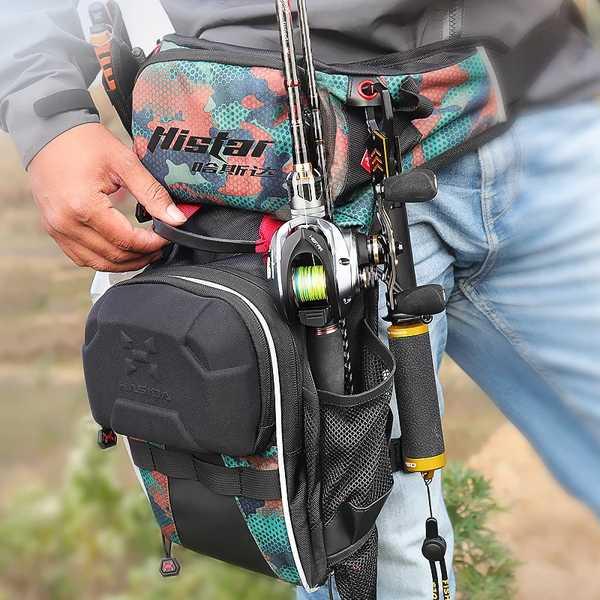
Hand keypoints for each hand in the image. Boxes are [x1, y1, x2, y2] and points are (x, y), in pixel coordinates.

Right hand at [28, 123, 186, 271]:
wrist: (49, 132)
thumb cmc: (84, 142)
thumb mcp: (125, 163)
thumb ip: (152, 194)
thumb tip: (177, 219)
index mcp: (84, 207)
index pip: (127, 240)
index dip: (153, 243)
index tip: (168, 236)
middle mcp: (66, 223)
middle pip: (114, 256)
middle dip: (142, 255)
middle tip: (160, 246)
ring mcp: (57, 229)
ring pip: (98, 263)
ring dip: (126, 262)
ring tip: (145, 251)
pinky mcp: (54, 230)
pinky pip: (82, 257)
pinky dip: (104, 259)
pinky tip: (122, 250)